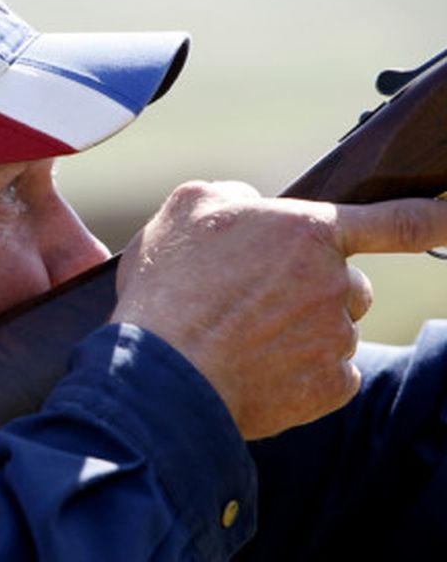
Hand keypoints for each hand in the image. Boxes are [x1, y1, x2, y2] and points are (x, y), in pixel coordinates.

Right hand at [112, 180, 446, 439]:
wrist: (162, 370)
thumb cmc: (169, 286)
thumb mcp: (187, 209)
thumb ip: (234, 195)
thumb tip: (252, 205)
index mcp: (308, 232)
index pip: (394, 222)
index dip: (435, 218)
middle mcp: (334, 283)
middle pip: (350, 285)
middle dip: (317, 290)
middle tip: (259, 304)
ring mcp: (335, 338)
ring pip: (334, 331)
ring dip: (303, 332)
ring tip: (243, 340)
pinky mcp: (328, 387)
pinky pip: (330, 375)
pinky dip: (301, 374)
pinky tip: (258, 368)